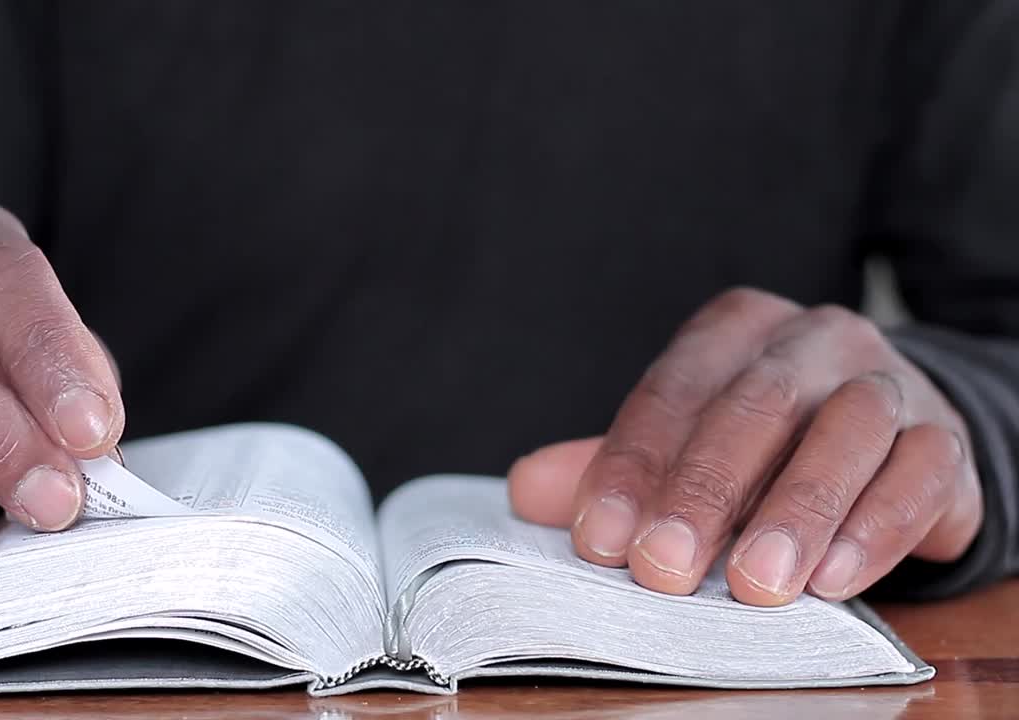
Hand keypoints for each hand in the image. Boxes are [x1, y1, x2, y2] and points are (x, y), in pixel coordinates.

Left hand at [508, 288, 981, 604]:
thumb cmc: (763, 444)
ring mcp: (889, 383)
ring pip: (846, 433)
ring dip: (796, 512)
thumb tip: (527, 489)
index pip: (674, 388)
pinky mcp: (944, 441)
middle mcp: (815, 340)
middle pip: (757, 405)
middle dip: (704, 490)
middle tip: (662, 567)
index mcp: (737, 328)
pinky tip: (834, 580)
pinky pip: (918, 475)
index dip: (632, 464)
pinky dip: (876, 528)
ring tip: (752, 584)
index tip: (600, 537)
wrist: (885, 439)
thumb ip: (609, 465)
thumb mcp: (681, 445)